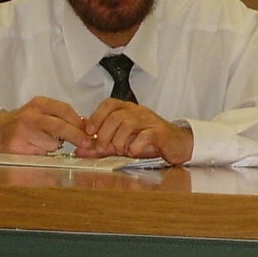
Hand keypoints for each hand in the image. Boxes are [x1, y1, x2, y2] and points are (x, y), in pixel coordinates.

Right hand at [0, 96, 91, 154]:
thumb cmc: (26, 122)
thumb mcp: (43, 112)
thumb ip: (62, 117)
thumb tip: (86, 125)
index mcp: (40, 104)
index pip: (64, 109)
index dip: (78, 121)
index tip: (89, 130)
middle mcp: (31, 115)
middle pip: (59, 126)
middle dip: (76, 136)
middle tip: (86, 143)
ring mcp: (23, 131)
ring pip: (51, 143)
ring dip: (55, 147)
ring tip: (45, 143)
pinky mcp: (17, 146)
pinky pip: (40, 154)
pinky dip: (44, 154)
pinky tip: (36, 148)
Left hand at [74, 99, 192, 164]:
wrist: (178, 144)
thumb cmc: (149, 142)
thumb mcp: (121, 144)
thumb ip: (101, 146)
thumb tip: (79, 150)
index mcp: (128, 110)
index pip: (109, 104)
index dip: (96, 116)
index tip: (89, 132)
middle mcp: (138, 112)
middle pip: (116, 115)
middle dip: (105, 133)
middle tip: (102, 148)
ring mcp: (150, 121)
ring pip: (129, 123)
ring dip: (119, 140)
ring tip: (119, 150)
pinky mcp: (160, 132)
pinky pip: (145, 135)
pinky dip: (135, 145)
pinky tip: (133, 152)